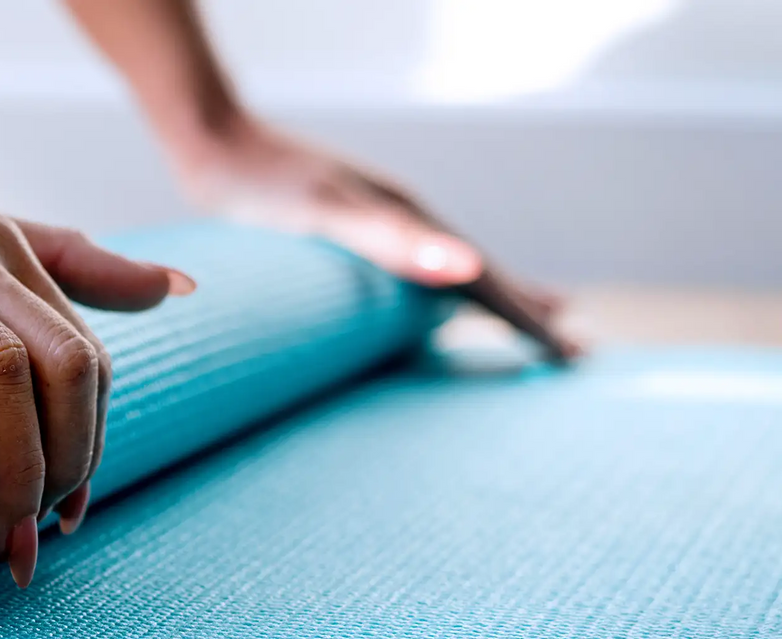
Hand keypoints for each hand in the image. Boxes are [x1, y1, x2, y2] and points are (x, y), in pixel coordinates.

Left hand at [177, 120, 580, 359]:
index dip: (526, 320)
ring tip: (527, 318)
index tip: (570, 357)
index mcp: (411, 220)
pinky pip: (411, 267)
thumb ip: (394, 240)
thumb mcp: (327, 213)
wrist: (208, 138)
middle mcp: (403, 216)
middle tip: (573, 351)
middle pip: (480, 271)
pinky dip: (437, 287)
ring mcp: (376, 219)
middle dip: (526, 312)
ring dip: (489, 296)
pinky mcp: (342, 227)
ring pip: (450, 266)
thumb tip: (470, 268)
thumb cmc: (258, 183)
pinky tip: (426, 298)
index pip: (486, 280)